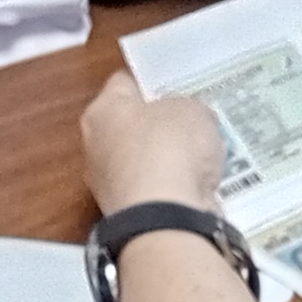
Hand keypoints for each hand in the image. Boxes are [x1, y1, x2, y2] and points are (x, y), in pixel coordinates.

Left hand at [82, 71, 228, 215]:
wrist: (166, 219)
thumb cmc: (171, 149)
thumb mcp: (193, 111)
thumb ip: (188, 109)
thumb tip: (186, 121)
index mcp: (102, 110)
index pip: (124, 83)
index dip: (151, 81)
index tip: (174, 84)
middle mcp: (96, 147)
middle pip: (132, 126)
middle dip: (161, 125)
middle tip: (193, 121)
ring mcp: (109, 186)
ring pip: (145, 163)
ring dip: (169, 162)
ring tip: (205, 156)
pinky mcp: (128, 216)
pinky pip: (156, 194)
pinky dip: (174, 192)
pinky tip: (200, 188)